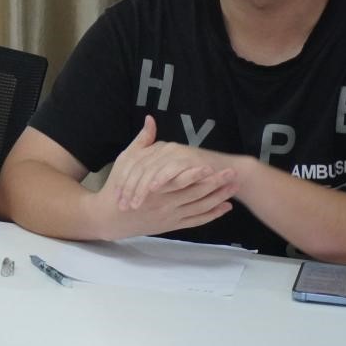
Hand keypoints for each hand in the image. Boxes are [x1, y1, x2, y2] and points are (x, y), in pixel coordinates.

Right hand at [92, 115, 238, 239]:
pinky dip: (212, 214)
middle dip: (215, 183)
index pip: (179, 179)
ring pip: (199, 207)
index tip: (210, 165)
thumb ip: (142, 142)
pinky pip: (197, 220)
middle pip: (195, 193)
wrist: (110, 217)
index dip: (196, 173)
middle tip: (232, 173)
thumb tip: (150, 120)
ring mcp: (170, 216)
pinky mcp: (173, 225)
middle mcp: (165, 203)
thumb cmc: (117, 186)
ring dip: (218, 198)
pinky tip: (225, 207)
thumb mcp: (126, 161)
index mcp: (154, 187)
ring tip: (234, 188)